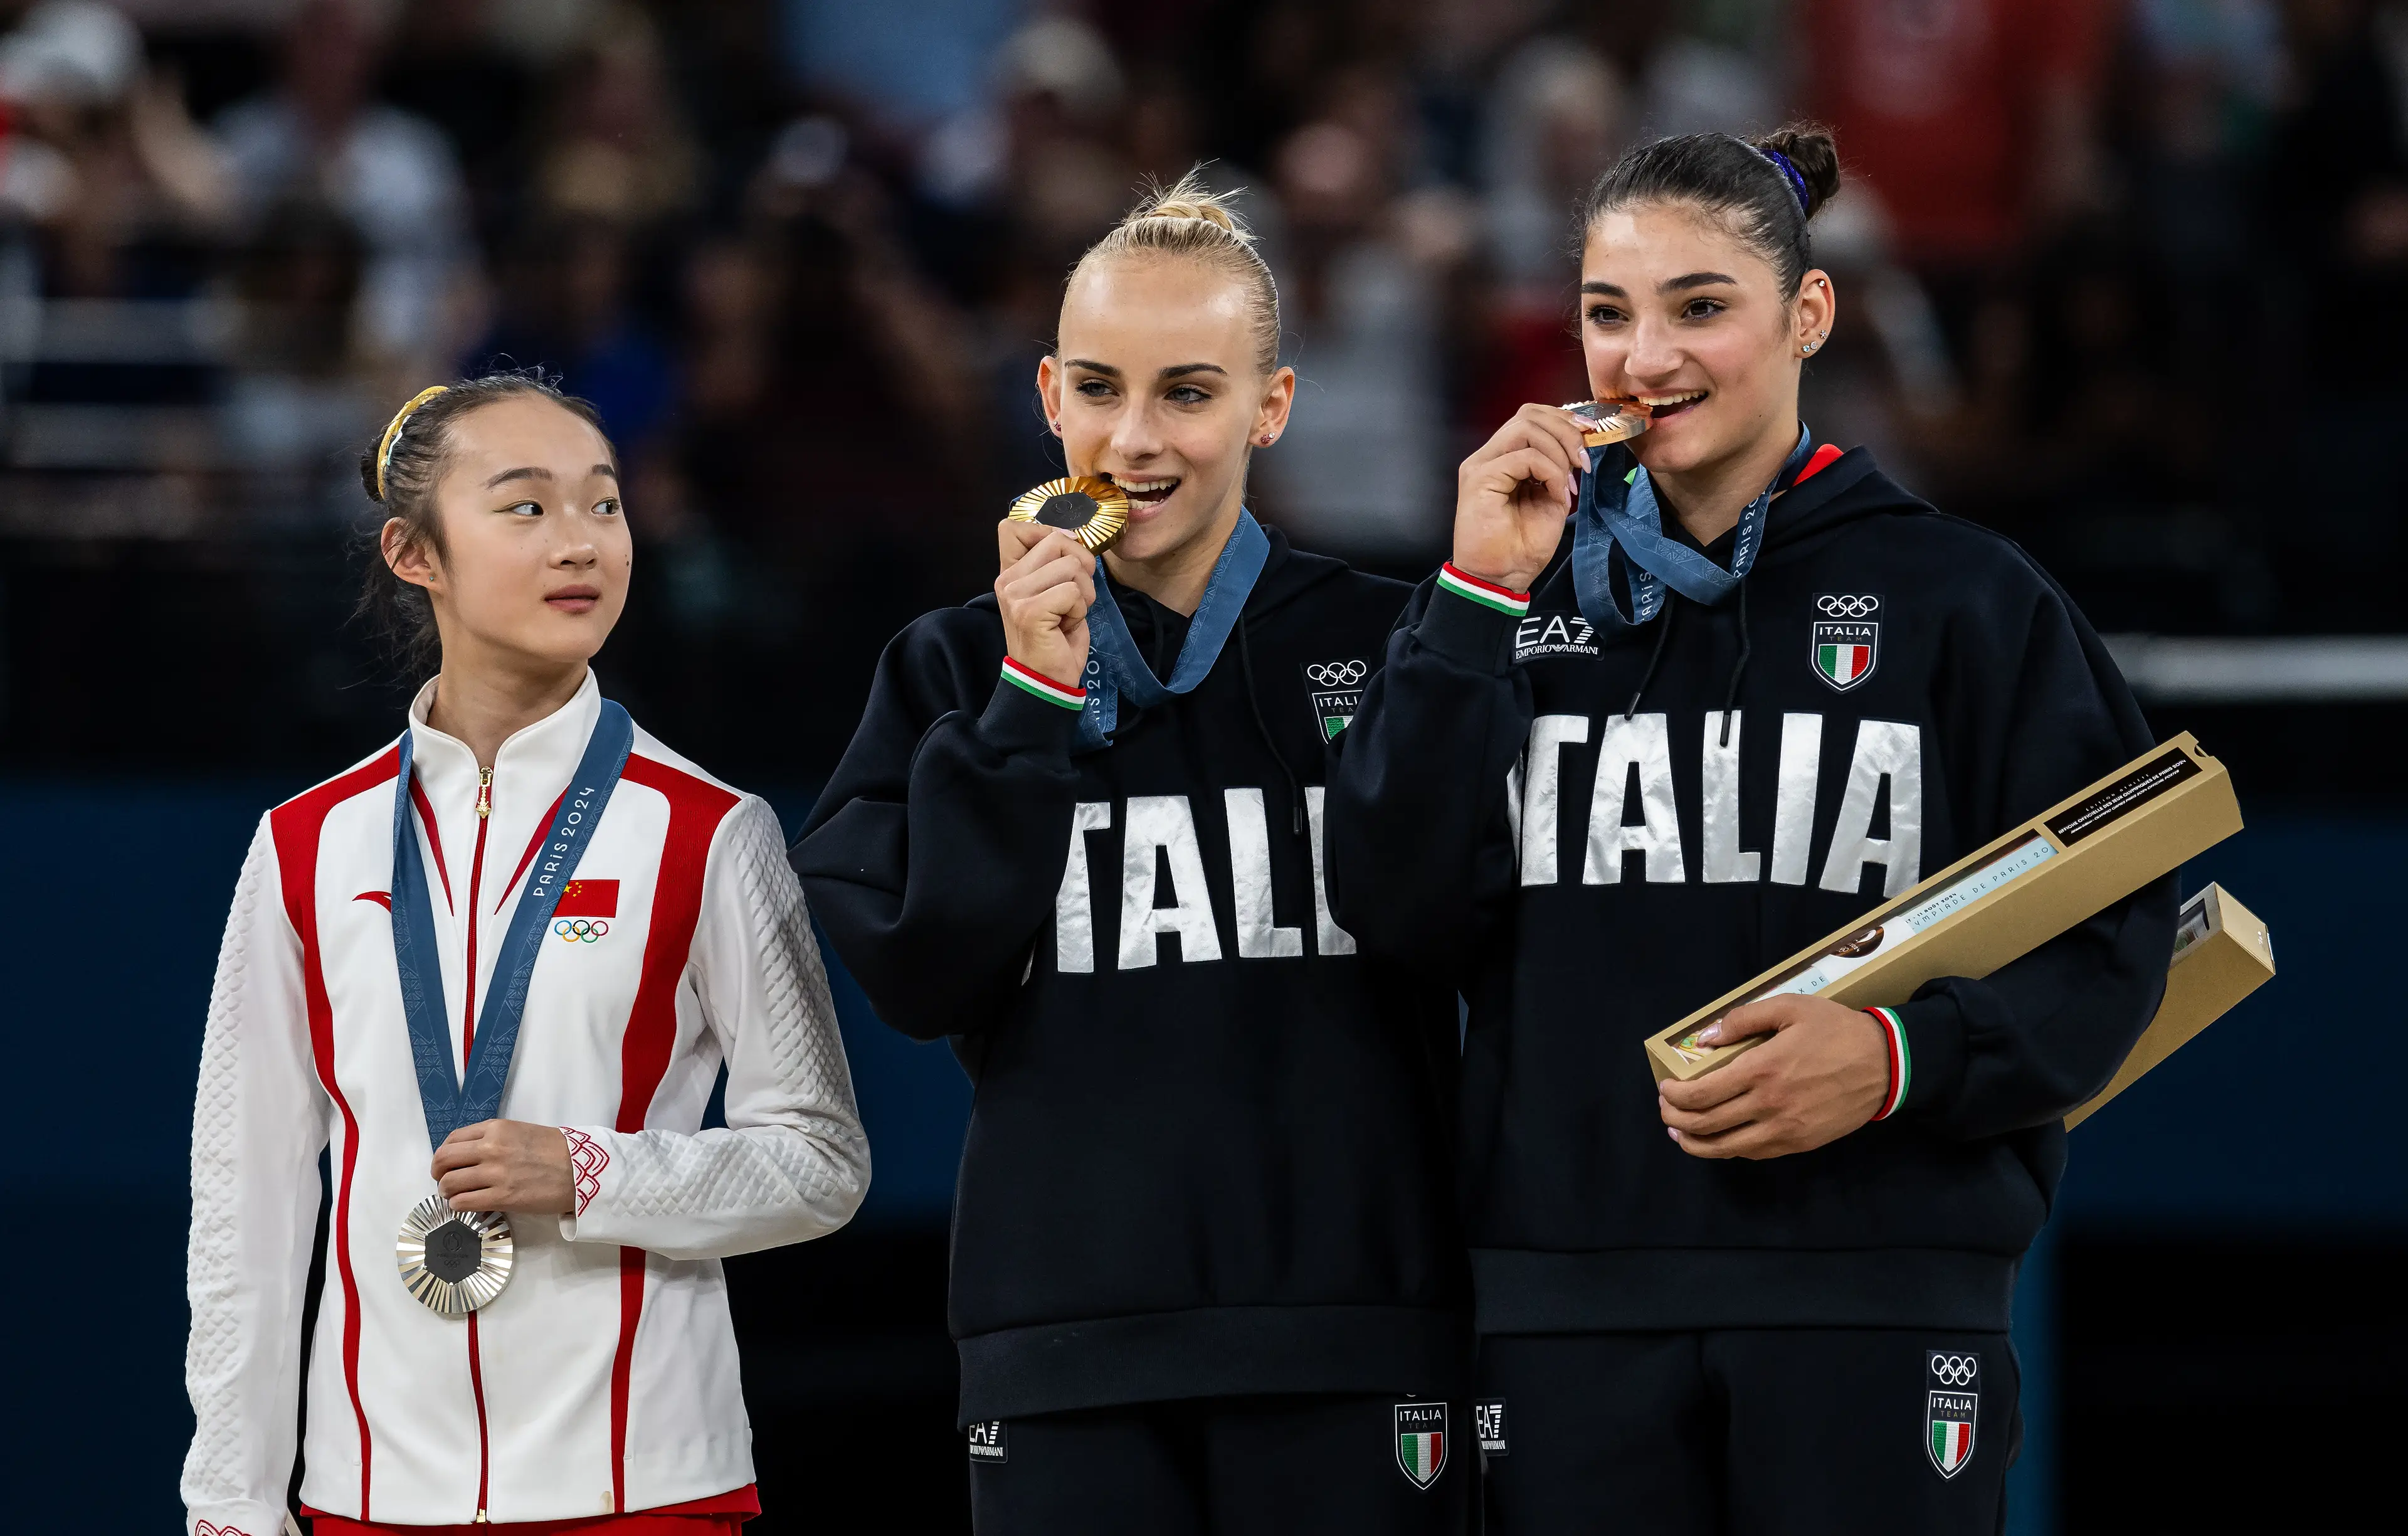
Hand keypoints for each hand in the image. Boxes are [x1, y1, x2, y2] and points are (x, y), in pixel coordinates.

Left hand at [432, 1120, 575, 1214]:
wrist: (581, 1170)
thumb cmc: (555, 1150)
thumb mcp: (521, 1131)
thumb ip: (493, 1139)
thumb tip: (469, 1155)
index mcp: (496, 1129)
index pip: (452, 1140)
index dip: (443, 1155)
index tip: (447, 1164)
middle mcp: (491, 1148)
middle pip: (444, 1161)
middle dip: (438, 1173)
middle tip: (444, 1181)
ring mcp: (495, 1174)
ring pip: (449, 1184)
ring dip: (447, 1192)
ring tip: (456, 1196)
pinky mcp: (501, 1197)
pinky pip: (463, 1202)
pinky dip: (458, 1205)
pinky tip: (466, 1205)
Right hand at [995, 520, 1095, 688]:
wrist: (1046, 681)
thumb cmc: (1055, 637)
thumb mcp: (1053, 592)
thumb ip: (1055, 563)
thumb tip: (1073, 534)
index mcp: (1010, 572)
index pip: (1014, 527)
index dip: (1049, 534)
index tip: (1062, 561)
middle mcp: (1007, 579)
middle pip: (1057, 539)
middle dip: (1081, 567)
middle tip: (1074, 597)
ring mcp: (1015, 594)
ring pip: (1071, 565)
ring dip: (1083, 592)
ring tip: (1069, 614)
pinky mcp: (1029, 611)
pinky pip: (1073, 592)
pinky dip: (1080, 610)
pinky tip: (1067, 626)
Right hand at [1451, 403, 1589, 591]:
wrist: (1500, 578)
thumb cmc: (1522, 546)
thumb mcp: (1552, 499)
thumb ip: (1558, 469)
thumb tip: (1580, 447)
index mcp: (1503, 457)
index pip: (1532, 417)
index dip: (1564, 421)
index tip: (1590, 440)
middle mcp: (1488, 455)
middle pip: (1529, 414)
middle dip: (1566, 430)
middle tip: (1584, 460)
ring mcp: (1481, 464)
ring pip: (1526, 428)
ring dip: (1559, 451)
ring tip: (1571, 481)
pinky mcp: (1480, 478)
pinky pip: (1525, 458)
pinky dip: (1551, 472)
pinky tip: (1558, 495)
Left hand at [1657, 996, 1891, 1159]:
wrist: (1887, 1065)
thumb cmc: (1836, 1031)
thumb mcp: (1791, 1007)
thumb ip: (1745, 1019)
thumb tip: (1707, 1037)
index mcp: (1761, 1069)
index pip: (1701, 1094)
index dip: (1675, 1095)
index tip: (1665, 1088)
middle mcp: (1768, 1105)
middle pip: (1706, 1124)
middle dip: (1676, 1118)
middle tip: (1666, 1109)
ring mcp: (1784, 1130)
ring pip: (1726, 1147)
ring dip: (1695, 1143)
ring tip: (1680, 1133)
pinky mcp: (1800, 1143)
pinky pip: (1754, 1153)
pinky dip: (1729, 1149)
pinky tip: (1719, 1139)